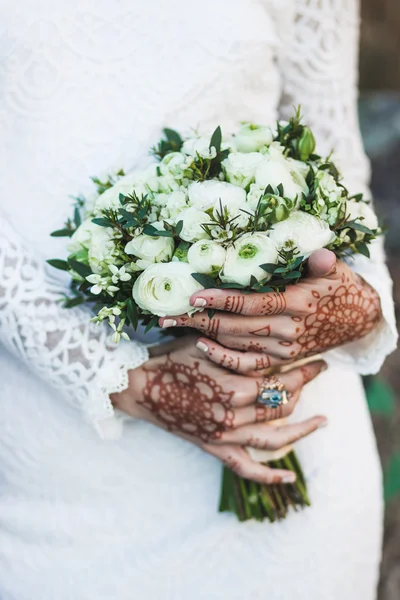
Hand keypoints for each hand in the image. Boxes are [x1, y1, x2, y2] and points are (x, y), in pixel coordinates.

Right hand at [111, 336, 326, 483]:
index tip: (319, 360)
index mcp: (236, 386)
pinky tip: (290, 478)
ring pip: (275, 438)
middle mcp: (235, 415)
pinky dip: (269, 476)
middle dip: (305, 388)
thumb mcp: (207, 342)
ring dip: (303, 430)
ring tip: (323, 421)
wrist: (139, 386)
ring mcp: (226, 435)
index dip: (303, 370)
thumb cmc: (172, 357)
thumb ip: (241, 346)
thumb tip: (274, 343)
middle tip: (317, 373)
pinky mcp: (215, 448)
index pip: (282, 380)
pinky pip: (246, 467)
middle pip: (283, 406)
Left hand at [159, 249, 381, 375]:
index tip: (193, 296)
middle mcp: (288, 330)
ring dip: (203, 335)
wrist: (356, 320)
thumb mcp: (335, 270)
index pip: (252, 303)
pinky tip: (202, 346)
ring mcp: (283, 349)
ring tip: (173, 326)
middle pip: (234, 327)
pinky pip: (247, 364)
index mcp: (298, 304)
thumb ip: (320, 262)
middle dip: (198, 320)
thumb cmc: (340, 287)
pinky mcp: (280, 360)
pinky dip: (223, 357)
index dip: (221, 300)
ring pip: (236, 345)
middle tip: (166, 314)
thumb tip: (319, 253)